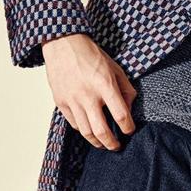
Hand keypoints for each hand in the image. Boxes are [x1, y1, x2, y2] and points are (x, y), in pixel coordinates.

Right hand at [41, 33, 136, 149]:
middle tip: (117, 147)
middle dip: (112, 144)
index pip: (121, 115)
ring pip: (86, 132)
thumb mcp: (116, 68)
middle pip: (102, 131)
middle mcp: (88, 95)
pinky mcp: (61, 102)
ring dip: (97, 142)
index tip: (130, 130)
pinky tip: (90, 130)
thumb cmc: (90, 55)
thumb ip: (126, 89)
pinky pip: (74, 124)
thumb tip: (129, 108)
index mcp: (105, 85)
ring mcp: (72, 100)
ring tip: (104, 144)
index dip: (128, 128)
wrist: (63, 44)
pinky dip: (83, 130)